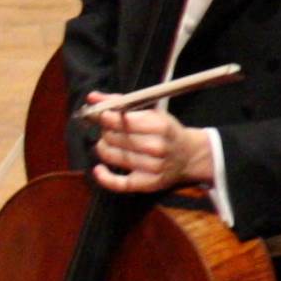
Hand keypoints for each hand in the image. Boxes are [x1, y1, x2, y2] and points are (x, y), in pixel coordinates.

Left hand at [86, 103, 216, 194]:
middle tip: (109, 130)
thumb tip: (92, 96)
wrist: (188, 156)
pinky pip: (118, 183)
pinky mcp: (147, 183)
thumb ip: (121, 102)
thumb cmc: (166, 132)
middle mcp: (157, 146)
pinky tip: (99, 169)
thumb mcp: (151, 112)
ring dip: (104, 148)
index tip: (103, 115)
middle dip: (106, 132)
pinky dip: (104, 177)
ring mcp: (153, 166)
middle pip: (113, 137)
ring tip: (110, 144)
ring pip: (111, 155)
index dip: (107, 117)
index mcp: (160, 126)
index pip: (122, 120)